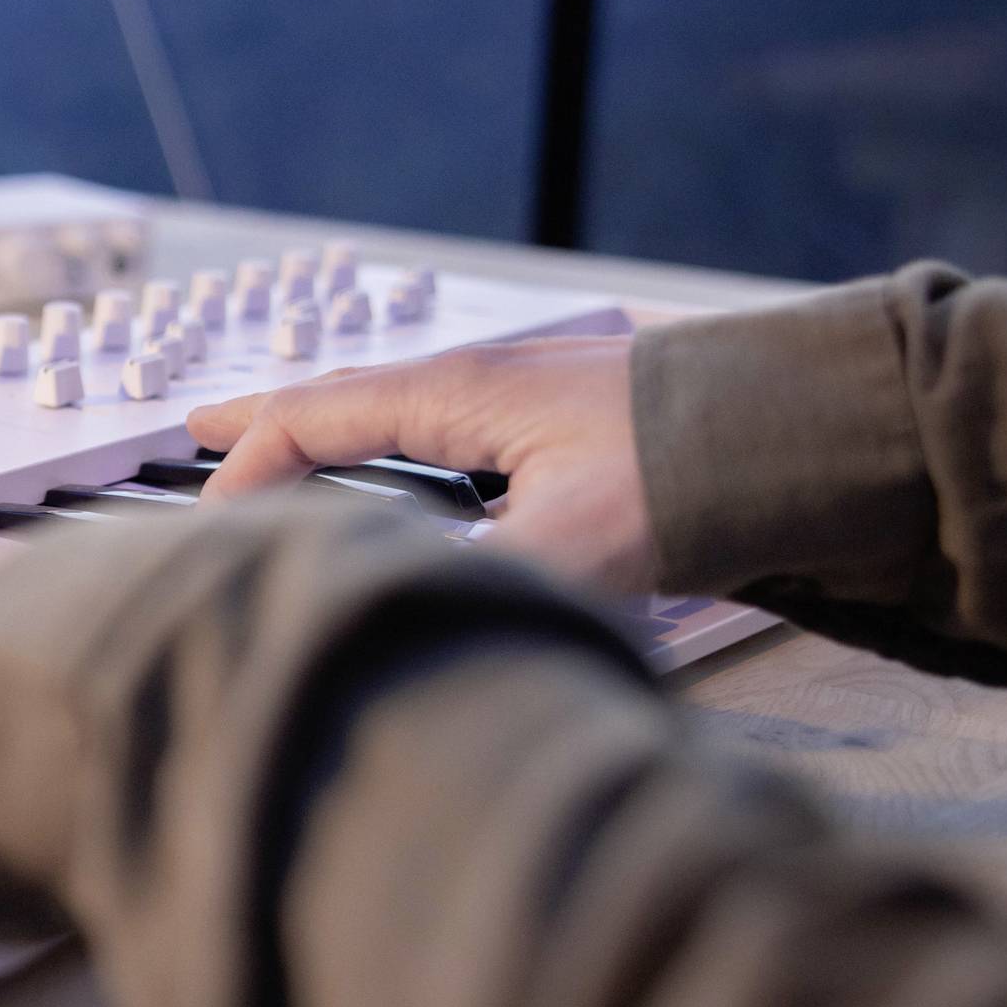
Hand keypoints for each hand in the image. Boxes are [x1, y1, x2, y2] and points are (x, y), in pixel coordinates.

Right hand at [185, 334, 657, 592]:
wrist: (804, 428)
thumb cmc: (691, 470)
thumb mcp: (569, 546)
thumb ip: (471, 585)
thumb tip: (400, 623)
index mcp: (454, 396)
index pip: (310, 421)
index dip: (247, 473)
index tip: (208, 529)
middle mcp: (477, 384)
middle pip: (341, 398)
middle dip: (267, 422)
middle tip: (202, 430)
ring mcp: (522, 395)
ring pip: (392, 410)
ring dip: (330, 433)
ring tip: (289, 451)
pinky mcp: (566, 421)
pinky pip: (442, 425)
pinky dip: (393, 444)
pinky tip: (412, 473)